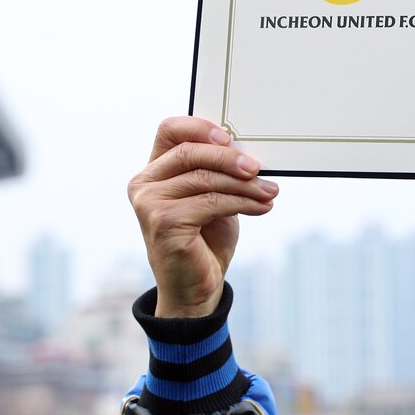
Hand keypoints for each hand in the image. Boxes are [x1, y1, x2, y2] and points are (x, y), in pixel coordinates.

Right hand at [126, 118, 278, 317]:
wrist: (197, 287)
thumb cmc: (206, 238)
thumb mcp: (213, 197)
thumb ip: (219, 172)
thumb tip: (248, 152)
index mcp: (154, 171)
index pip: (170, 130)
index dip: (200, 127)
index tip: (231, 138)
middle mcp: (144, 184)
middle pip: (190, 152)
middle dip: (230, 158)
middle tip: (259, 168)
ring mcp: (150, 203)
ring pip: (205, 178)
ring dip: (245, 184)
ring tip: (270, 192)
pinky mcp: (164, 222)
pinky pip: (212, 202)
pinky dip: (243, 202)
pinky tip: (262, 207)